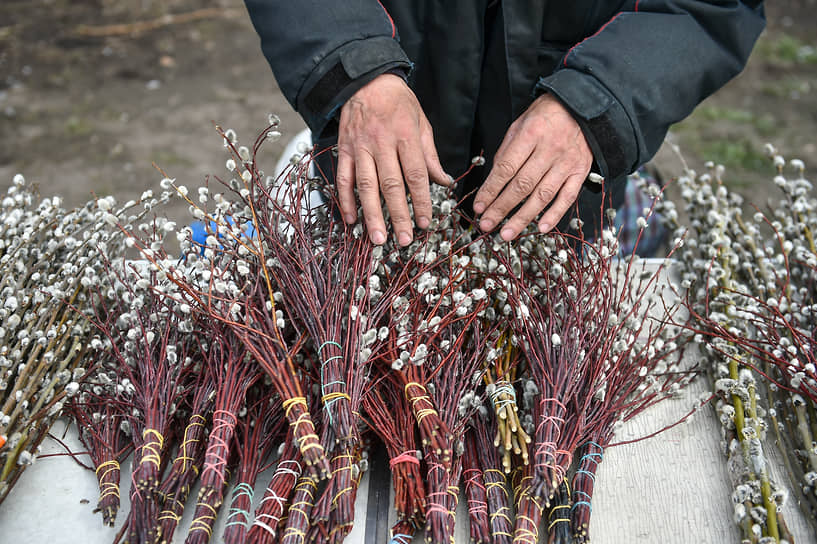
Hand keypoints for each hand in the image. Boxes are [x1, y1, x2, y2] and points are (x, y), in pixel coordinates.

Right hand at [336, 73, 449, 245]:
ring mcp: (360, 147)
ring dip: (372, 215)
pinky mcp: (344, 150)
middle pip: (391, 185)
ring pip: (366, 186)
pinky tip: (352, 219)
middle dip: (398, 215)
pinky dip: (346, 200)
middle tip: (403, 240)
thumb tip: (443, 181)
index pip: (415, 174)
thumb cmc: (397, 102)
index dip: (420, 200)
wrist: (365, 79)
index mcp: (405, 136)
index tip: (424, 222)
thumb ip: (429, 154)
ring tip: (378, 237)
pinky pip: (344, 178)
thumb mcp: (421, 122)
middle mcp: (381, 143)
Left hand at [473, 93, 592, 240]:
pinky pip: (567, 197)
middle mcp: (550, 150)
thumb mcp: (520, 124)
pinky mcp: (580, 172)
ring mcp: (566, 162)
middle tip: (487, 224)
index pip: (506, 168)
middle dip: (501, 208)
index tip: (479, 206)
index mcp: (531, 134)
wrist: (581, 107)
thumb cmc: (546, 116)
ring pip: (542, 196)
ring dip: (523, 218)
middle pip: (522, 186)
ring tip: (507, 233)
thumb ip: (506, 152)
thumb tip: (493, 181)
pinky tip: (541, 228)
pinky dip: (555, 214)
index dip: (491, 190)